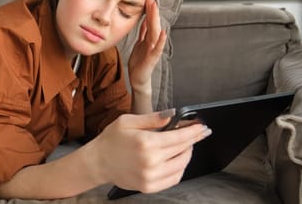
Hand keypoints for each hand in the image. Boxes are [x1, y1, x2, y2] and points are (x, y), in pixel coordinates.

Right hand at [88, 112, 210, 192]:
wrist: (97, 163)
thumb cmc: (111, 140)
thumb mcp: (127, 121)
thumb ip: (152, 118)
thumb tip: (173, 114)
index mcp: (146, 142)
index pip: (180, 136)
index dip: (194, 131)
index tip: (203, 127)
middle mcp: (150, 161)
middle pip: (183, 150)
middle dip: (193, 140)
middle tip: (198, 134)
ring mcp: (151, 176)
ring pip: (181, 165)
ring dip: (187, 154)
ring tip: (186, 146)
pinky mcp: (149, 186)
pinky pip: (174, 179)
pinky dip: (180, 169)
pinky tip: (177, 160)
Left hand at [127, 0, 166, 90]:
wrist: (138, 78)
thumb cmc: (139, 61)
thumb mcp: (139, 43)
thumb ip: (144, 32)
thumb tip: (145, 19)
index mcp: (148, 37)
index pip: (149, 20)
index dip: (149, 8)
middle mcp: (152, 41)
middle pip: (153, 23)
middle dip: (152, 10)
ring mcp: (153, 49)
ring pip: (155, 32)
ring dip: (155, 20)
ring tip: (155, 8)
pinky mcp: (152, 58)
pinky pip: (157, 48)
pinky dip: (161, 40)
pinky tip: (163, 32)